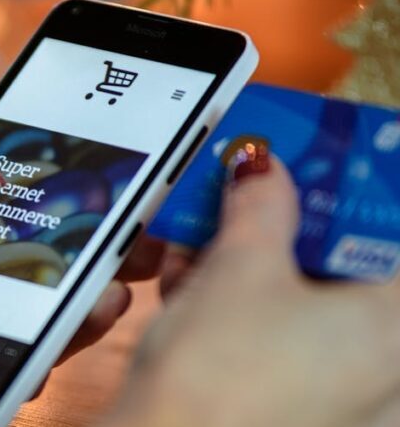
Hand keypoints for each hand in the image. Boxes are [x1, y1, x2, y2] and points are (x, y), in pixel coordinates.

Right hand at [107, 155, 399, 426]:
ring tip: (200, 246)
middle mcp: (384, 369)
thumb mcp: (238, 271)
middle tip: (254, 199)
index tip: (329, 167)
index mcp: (394, 326)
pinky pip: (283, 345)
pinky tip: (190, 291)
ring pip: (309, 307)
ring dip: (255, 268)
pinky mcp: (297, 409)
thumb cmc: (217, 379)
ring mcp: (342, 395)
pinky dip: (245, 314)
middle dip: (294, 228)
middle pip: (349, 269)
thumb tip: (261, 169)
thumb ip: (259, 207)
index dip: (363, 192)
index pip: (393, 233)